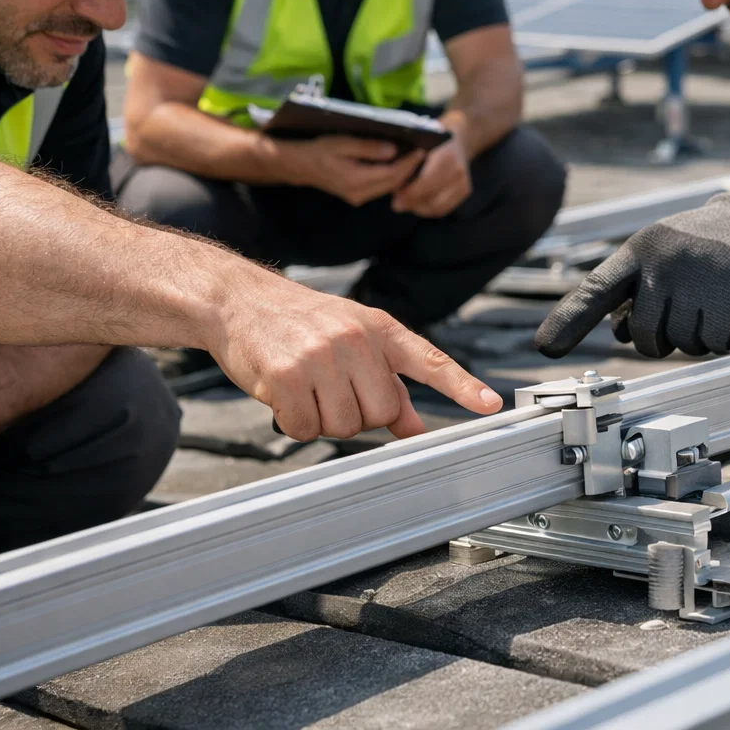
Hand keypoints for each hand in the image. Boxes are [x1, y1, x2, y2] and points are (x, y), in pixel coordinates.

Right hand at [211, 274, 502, 439]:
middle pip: (381, 413)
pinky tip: (285, 395)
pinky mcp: (287, 375)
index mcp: (379, 328)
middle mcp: (356, 338)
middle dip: (357, 413)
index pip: (429, 359)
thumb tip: (415, 426)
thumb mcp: (353, 339)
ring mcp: (321, 356)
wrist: (240, 300)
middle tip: (331, 389)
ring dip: (324, 419)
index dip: (461, 386)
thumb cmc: (300, 322)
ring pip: (344, 427)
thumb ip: (389, 383)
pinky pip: (306, 429)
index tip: (490, 405)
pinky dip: (294, 422)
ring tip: (307, 388)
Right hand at [272, 135, 423, 205]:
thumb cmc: (320, 150)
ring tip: (414, 156)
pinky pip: (381, 188)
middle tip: (423, 151)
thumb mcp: (343, 143)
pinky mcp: (357, 197)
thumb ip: (368, 147)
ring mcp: (358, 198)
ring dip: (403, 173)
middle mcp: (359, 194)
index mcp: (355, 180)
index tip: (422, 150)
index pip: (391, 174)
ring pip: (389, 188)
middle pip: (393, 183)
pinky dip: (392, 177)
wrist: (300, 165)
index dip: (409, 163)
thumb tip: (393, 150)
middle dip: (410, 168)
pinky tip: (398, 164)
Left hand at [391, 138, 471, 217]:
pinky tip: (417, 205)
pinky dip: (428, 209)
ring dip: (418, 207)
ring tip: (405, 204)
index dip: (409, 192)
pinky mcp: (465, 190)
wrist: (454, 141)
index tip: (395, 196)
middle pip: (431, 197)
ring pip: (436, 206)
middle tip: (396, 204)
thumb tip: (391, 183)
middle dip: (411, 202)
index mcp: (445, 155)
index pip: (426, 181)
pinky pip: (443, 208)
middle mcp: (457, 170)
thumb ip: (405, 163)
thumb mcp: (416, 146)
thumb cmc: (428, 143)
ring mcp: (463, 181)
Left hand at [534, 174, 729, 358]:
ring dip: (697, 335)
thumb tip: (619, 332)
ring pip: (682, 346)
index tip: (546, 349)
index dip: (568, 322)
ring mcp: (696, 285)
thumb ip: (635, 288)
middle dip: (662, 338)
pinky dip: (725, 335)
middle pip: (644, 338)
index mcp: (640, 251)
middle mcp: (663, 267)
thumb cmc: (704, 243)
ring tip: (712, 298)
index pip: (595, 290)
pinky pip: (716, 345)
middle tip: (685, 311)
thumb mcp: (662, 251)